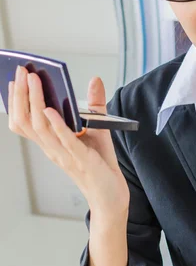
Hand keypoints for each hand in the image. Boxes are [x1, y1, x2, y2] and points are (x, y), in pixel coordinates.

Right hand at [7, 66, 129, 219]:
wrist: (111, 194)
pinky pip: (64, 141)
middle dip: (21, 95)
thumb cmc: (100, 163)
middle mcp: (52, 149)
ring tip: (33, 80)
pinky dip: (56, 124)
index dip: (15, 102)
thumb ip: (94, 104)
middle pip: (26, 121)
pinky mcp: (81, 159)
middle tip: (21, 71)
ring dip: (35, 102)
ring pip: (40, 128)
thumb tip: (95, 79)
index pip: (24, 122)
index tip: (15, 79)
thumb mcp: (96, 128)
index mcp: (50, 143)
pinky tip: (51, 109)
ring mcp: (64, 155)